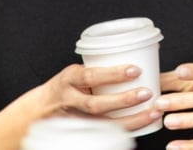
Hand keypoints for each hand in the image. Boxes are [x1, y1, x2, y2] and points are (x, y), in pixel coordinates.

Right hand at [39, 63, 155, 131]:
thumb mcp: (76, 72)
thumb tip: (141, 55)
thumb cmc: (66, 87)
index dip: (114, 74)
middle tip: (147, 93)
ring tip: (153, 112)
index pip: (91, 76)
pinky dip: (123, 134)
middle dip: (124, 100)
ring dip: (131, 120)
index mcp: (70, 79)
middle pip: (96, 104)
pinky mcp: (80, 134)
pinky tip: (142, 128)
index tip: (136, 70)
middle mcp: (70, 101)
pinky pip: (103, 137)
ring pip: (103, 125)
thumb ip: (100, 68)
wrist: (39, 110)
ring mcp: (74, 121)